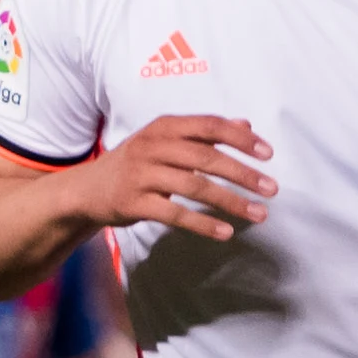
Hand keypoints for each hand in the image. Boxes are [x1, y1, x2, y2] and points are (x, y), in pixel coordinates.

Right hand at [83, 114, 276, 242]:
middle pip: (206, 158)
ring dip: (231, 202)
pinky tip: (225, 233)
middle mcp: (152, 147)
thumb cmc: (134, 163)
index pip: (210, 126)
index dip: (241, 139)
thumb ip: (203, 133)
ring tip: (259, 214)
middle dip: (243, 174)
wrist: (85, 190)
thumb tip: (246, 125)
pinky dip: (203, 224)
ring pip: (194, 188)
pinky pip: (175, 215)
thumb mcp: (164, 141)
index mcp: (164, 126)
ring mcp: (141, 176)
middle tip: (272, 189)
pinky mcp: (133, 204)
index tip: (268, 154)